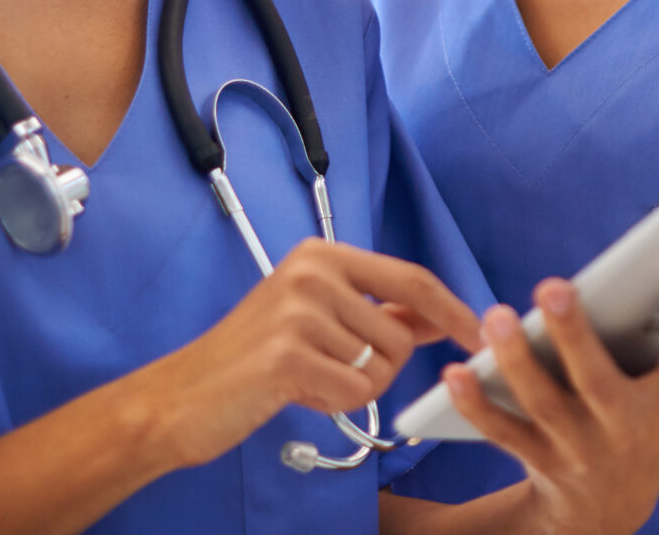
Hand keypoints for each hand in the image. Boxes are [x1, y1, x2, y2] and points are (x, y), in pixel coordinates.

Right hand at [150, 239, 481, 469]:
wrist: (181, 396)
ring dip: (353, 386)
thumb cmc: (253, 358)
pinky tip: (297, 393)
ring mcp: (298, 311)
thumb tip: (439, 314)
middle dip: (382, 365)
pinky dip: (335, 404)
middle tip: (334, 370)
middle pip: (401, 332)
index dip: (451, 309)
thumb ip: (378, 310)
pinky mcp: (288, 355)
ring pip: (380, 367)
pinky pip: (354, 392)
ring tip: (307, 378)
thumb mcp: (317, 316)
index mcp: (322, 254)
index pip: (411, 278)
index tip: (476, 334)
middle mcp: (312, 271)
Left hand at [441, 254, 658, 534]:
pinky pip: (501, 430)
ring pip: (542, 403)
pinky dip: (476, 402)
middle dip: (574, 335)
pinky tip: (455, 370)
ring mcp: (576, 445)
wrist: (608, 513)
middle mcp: (624, 426)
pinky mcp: (534, 456)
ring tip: (498, 316)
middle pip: (597, 380)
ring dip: (516, 361)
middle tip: (553, 285)